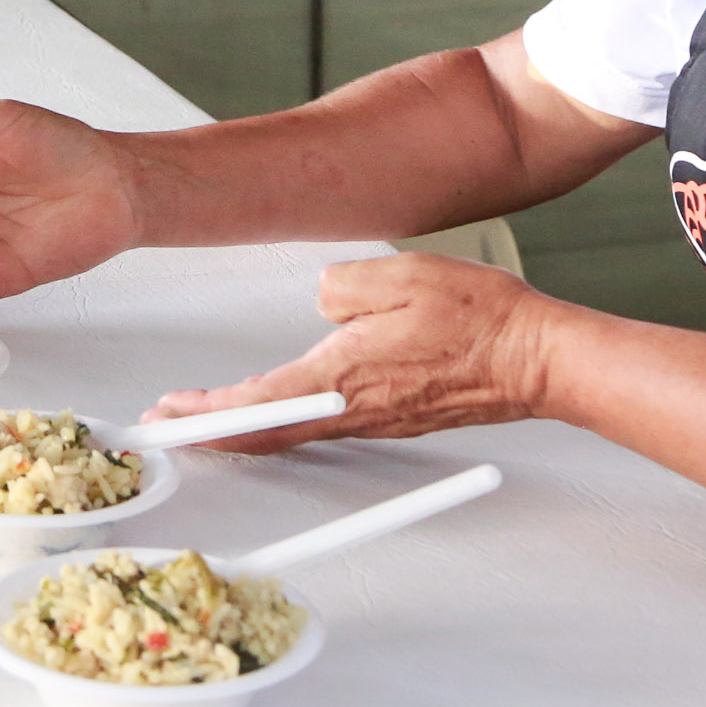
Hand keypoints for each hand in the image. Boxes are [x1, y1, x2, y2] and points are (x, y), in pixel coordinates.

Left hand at [140, 252, 555, 452]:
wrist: (536, 358)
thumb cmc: (480, 318)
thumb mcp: (400, 275)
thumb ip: (343, 287)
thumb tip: (323, 302)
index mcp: (344, 375)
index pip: (255, 403)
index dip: (204, 413)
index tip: (169, 415)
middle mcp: (354, 409)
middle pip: (264, 430)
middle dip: (210, 428)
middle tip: (169, 424)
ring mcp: (374, 419)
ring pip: (292, 431)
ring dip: (246, 425)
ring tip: (210, 414)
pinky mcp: (393, 416)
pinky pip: (322, 424)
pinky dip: (284, 421)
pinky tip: (278, 408)